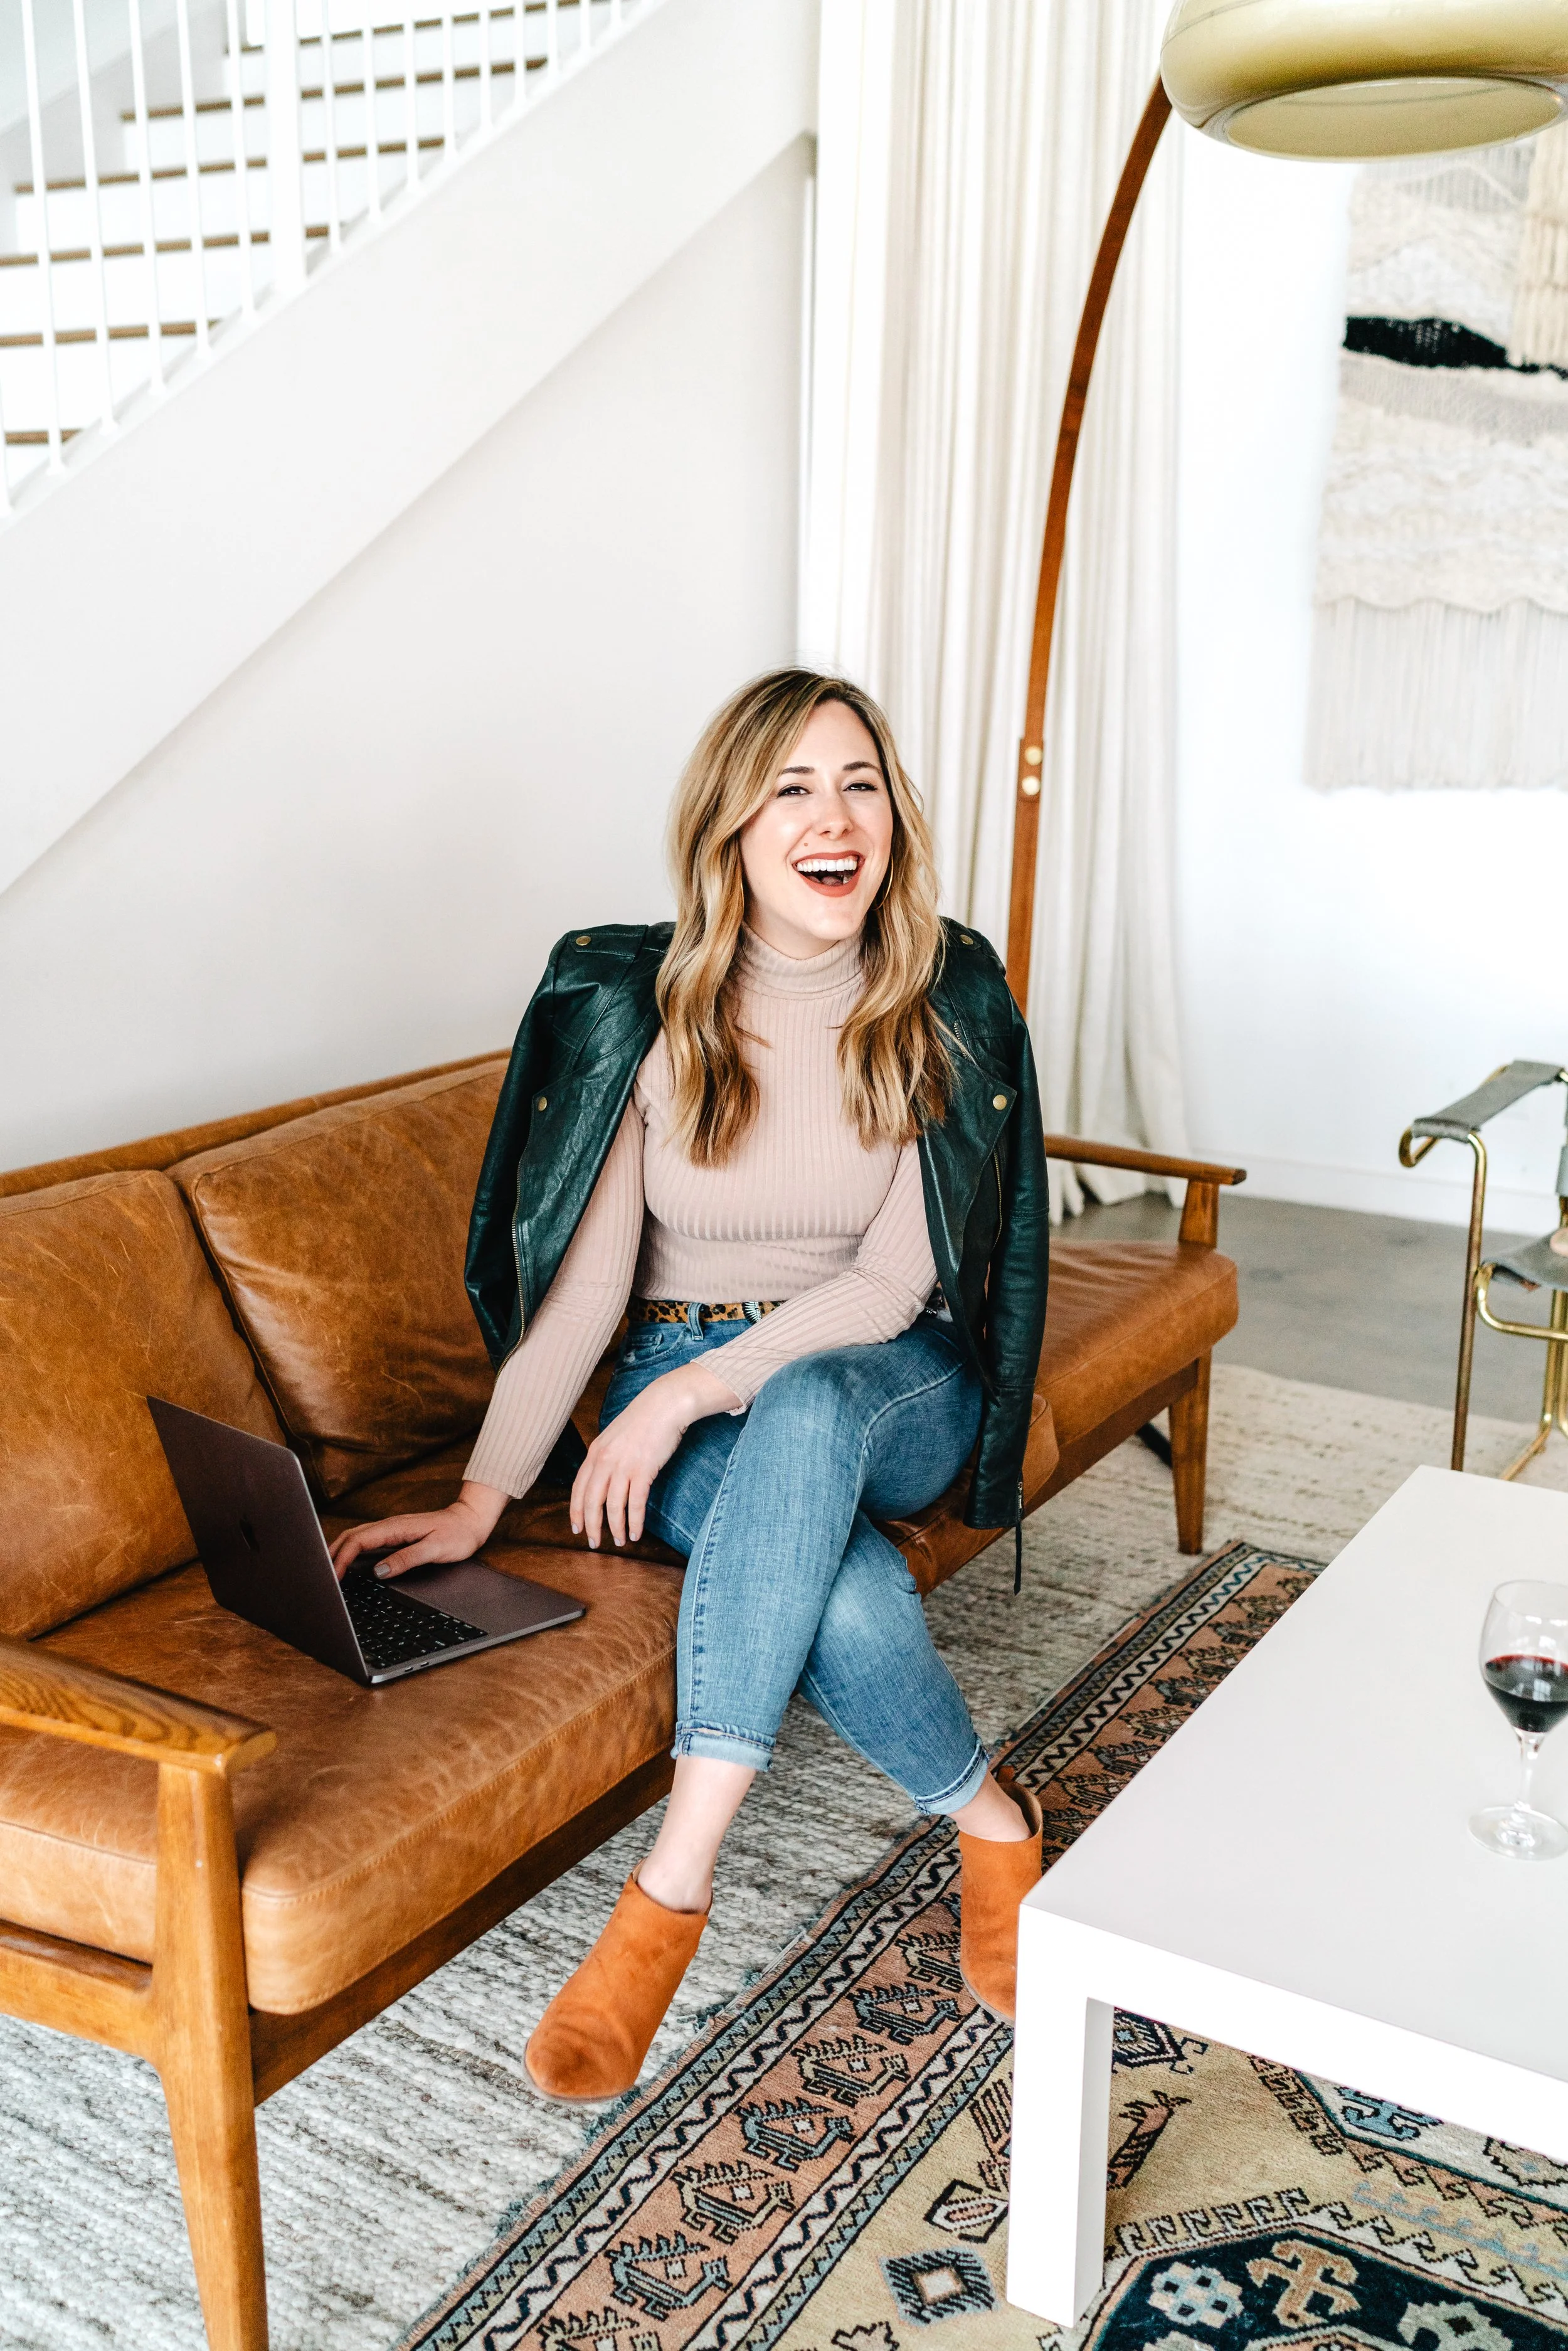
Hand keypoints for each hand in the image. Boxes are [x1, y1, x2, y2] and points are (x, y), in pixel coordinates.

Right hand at [328, 1481, 507, 1579]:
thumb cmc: (457, 1535)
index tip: (333, 1577)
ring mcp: (391, 1529)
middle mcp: (390, 1526)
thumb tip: (379, 1571)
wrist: (472, 1521)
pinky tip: (349, 1561)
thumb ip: (408, 1559)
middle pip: (351, 1536)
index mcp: (395, 1527)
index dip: (342, 1558)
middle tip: (319, 1575)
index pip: (359, 1541)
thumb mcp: (435, 1549)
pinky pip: (366, 1540)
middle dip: (332, 1553)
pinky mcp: (395, 1535)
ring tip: (327, 1569)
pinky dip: (352, 1550)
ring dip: (339, 1550)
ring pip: (356, 1537)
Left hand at [571, 1363, 739, 1550]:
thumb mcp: (614, 1437)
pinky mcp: (643, 1470)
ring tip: (619, 1541)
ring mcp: (623, 1465)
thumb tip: (601, 1479)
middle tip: (594, 1543)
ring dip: (615, 1528)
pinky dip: (634, 1521)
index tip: (576, 1528)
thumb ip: (605, 1457)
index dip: (576, 1511)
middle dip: (591, 1525)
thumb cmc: (643, 1420)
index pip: (578, 1488)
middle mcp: (605, 1460)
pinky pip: (636, 1503)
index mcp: (595, 1452)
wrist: (664, 1405)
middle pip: (592, 1501)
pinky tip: (637, 1533)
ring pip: (613, 1506)